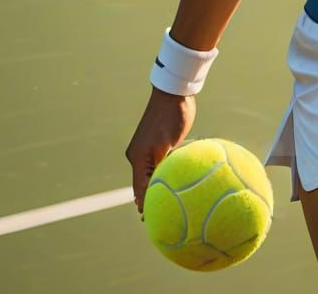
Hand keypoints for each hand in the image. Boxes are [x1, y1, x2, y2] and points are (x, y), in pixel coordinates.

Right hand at [125, 88, 196, 213]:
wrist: (175, 93)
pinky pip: (162, 165)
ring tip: (174, 204)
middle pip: (145, 186)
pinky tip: (179, 181)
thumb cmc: (171, 117)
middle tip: (166, 218)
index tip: (154, 224)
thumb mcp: (166, 146)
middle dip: (153, 201)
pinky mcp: (158, 144)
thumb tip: (155, 194)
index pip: (140, 191)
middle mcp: (139, 157)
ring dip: (161, 187)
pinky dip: (167, 174)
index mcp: (137, 159)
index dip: (147, 207)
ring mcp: (148, 150)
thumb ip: (159, 169)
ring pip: (153, 176)